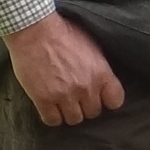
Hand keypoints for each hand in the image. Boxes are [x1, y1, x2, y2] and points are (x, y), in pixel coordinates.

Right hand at [4, 10, 125, 126]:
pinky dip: (51, 116)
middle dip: (85, 106)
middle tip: (76, 97)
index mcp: (101, 73)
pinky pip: (52, 120)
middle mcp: (86, 87)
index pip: (115, 101)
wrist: (34, 29)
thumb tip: (102, 80)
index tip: (99, 97)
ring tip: (62, 103)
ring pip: (74, 119)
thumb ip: (99, 66)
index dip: (107, 100)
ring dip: (69, 112)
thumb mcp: (92, 45)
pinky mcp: (43, 99)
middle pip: (93, 112)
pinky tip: (49, 107)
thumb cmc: (63, 32)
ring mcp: (64, 95)